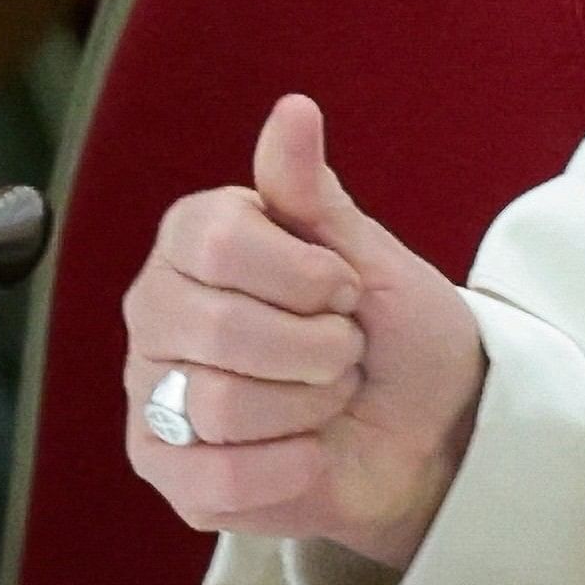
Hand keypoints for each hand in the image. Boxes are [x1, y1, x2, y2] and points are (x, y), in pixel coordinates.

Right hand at [125, 95, 485, 570]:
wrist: (431, 431)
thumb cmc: (394, 334)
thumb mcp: (367, 256)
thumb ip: (311, 193)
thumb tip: (294, 108)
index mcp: (194, 243)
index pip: (217, 241)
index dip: (305, 272)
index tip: (346, 288)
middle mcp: (155, 312)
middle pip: (221, 327)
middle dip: (318, 345)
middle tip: (345, 349)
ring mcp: (153, 396)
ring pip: (220, 404)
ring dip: (310, 404)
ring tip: (327, 396)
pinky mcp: (169, 474)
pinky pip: (218, 476)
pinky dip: (291, 465)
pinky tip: (308, 451)